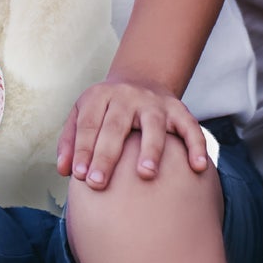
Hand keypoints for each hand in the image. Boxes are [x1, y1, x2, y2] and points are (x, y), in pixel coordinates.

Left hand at [56, 75, 210, 189]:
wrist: (140, 79)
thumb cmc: (106, 109)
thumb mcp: (83, 114)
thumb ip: (71, 141)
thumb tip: (65, 171)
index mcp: (100, 96)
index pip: (89, 124)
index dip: (83, 149)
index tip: (79, 177)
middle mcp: (127, 97)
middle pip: (116, 126)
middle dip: (106, 155)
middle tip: (98, 183)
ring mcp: (154, 103)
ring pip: (154, 125)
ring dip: (150, 148)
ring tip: (146, 174)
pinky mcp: (178, 109)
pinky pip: (190, 126)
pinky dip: (196, 145)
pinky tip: (198, 167)